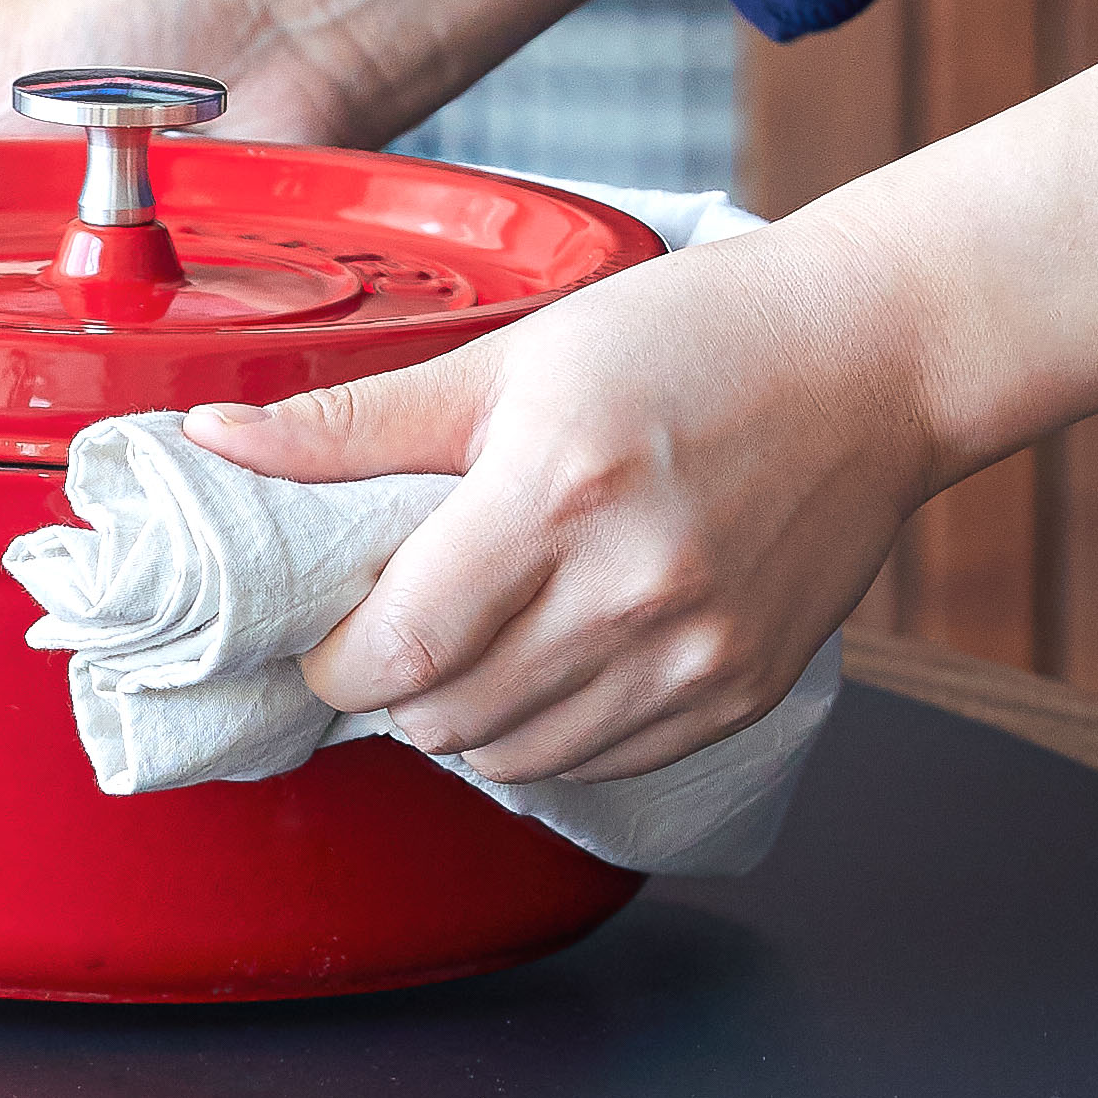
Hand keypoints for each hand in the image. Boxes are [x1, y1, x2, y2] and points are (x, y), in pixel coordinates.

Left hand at [189, 227, 937, 784]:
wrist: (877, 357)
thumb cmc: (695, 336)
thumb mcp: (514, 355)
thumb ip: (358, 423)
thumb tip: (219, 439)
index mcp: (556, 492)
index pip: (396, 650)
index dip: (335, 659)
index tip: (328, 629)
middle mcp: (631, 588)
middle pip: (445, 718)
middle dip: (390, 691)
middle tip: (392, 633)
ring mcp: (695, 651)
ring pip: (517, 757)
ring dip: (464, 721)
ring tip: (469, 646)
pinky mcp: (740, 688)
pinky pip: (602, 760)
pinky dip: (549, 733)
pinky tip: (546, 665)